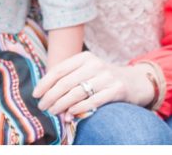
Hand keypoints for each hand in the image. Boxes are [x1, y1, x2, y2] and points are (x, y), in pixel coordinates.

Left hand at [32, 51, 149, 120]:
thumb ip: (70, 77)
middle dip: (51, 96)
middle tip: (42, 107)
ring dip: (62, 104)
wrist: (135, 81)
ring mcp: (107, 76)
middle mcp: (95, 64)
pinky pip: (94, 101)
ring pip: (78, 92)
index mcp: (84, 57)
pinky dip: (79, 108)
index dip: (45, 83)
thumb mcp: (88, 71)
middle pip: (66, 82)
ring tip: (53, 112)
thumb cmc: (104, 78)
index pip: (59, 70)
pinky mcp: (117, 89)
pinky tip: (70, 113)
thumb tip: (46, 93)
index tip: (35, 94)